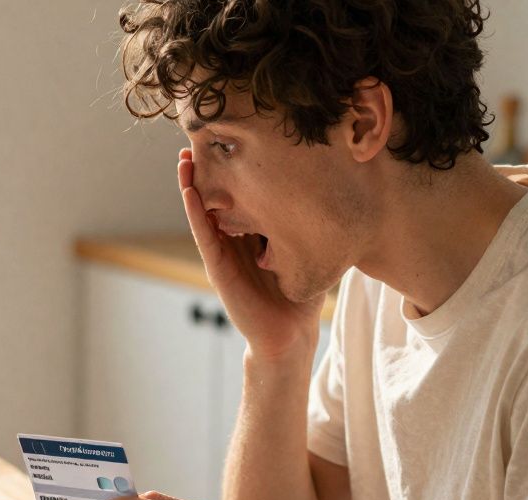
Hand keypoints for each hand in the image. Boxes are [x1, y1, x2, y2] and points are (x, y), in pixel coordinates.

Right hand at [178, 149, 322, 359]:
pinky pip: (204, 234)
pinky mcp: (217, 267)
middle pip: (217, 196)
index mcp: (255, 233)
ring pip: (203, 211)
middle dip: (208, 169)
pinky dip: (194, 211)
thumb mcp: (311, 249)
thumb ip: (317, 224)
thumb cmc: (302, 295)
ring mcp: (223, 252)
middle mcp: (235, 239)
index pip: (242, 194)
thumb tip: (344, 190)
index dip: (234, 168)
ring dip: (191, 185)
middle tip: (199, 136)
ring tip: (184, 158)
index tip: (232, 139)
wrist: (290, 334)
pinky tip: (189, 190)